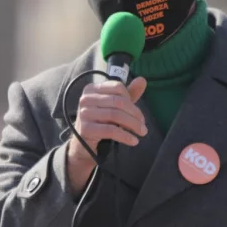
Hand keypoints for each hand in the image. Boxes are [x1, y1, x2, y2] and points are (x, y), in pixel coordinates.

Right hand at [66, 77, 147, 196]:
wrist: (83, 147)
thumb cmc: (100, 123)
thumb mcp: (115, 107)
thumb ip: (128, 94)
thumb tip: (142, 80)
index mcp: (92, 89)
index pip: (117, 87)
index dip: (131, 100)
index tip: (138, 114)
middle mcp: (85, 99)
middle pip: (118, 101)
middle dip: (135, 114)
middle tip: (143, 126)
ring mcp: (84, 113)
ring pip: (115, 115)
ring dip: (133, 125)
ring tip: (141, 133)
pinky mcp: (85, 129)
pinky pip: (110, 130)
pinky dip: (125, 136)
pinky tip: (133, 141)